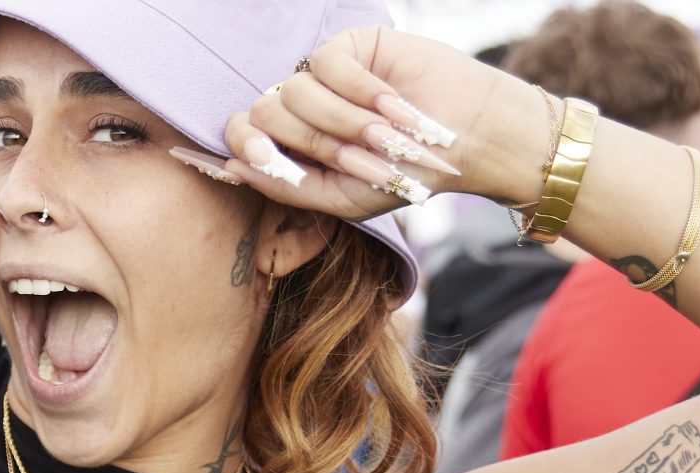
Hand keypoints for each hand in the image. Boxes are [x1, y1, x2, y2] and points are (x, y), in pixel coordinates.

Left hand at [222, 26, 546, 219]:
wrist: (466, 142)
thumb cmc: (406, 175)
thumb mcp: (343, 198)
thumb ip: (288, 187)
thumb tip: (233, 168)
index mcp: (293, 143)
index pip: (242, 132)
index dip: (244, 143)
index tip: (258, 157)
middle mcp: (301, 108)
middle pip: (267, 112)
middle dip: (315, 142)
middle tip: (360, 157)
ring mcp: (323, 76)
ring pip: (296, 90)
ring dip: (344, 122)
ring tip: (387, 137)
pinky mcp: (350, 47)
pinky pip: (328, 64)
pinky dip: (360, 92)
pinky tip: (395, 106)